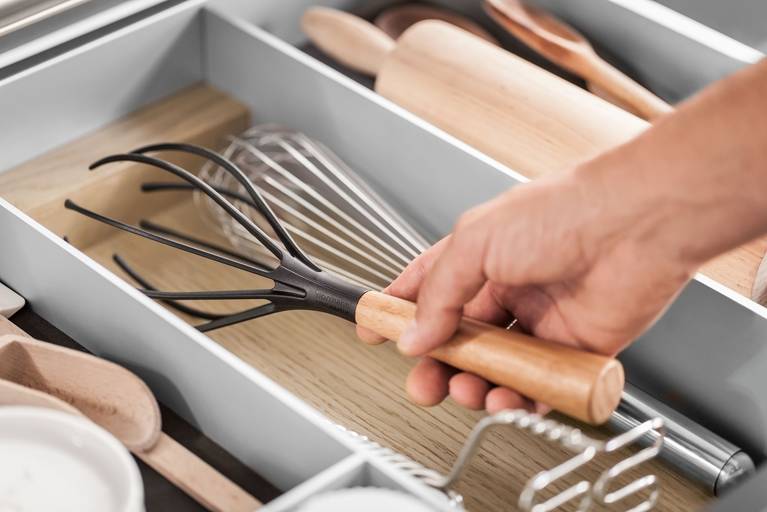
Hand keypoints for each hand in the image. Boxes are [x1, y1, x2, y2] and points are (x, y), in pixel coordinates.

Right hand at [358, 170, 694, 412]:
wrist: (636, 225)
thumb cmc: (564, 213)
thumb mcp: (476, 243)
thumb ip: (439, 293)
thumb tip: (413, 336)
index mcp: (479, 255)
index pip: (426, 287)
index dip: (398, 311)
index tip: (374, 332)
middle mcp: (507, 288)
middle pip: (458, 337)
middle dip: (435, 365)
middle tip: (423, 385)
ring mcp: (540, 320)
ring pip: (494, 366)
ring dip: (474, 384)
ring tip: (468, 389)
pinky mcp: (573, 348)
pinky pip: (538, 384)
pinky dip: (518, 398)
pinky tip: (506, 398)